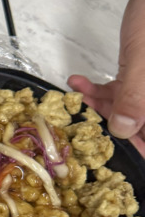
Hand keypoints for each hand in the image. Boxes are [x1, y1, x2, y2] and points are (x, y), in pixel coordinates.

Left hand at [68, 0, 144, 157]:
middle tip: (82, 126)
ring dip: (99, 107)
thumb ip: (135, 96)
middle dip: (111, 129)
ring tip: (78, 97)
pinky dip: (99, 90)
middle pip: (140, 128)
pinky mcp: (139, 75)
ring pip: (125, 112)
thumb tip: (123, 129)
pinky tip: (80, 83)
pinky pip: (120, 92)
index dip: (137, 151)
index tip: (108, 156)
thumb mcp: (144, 60)